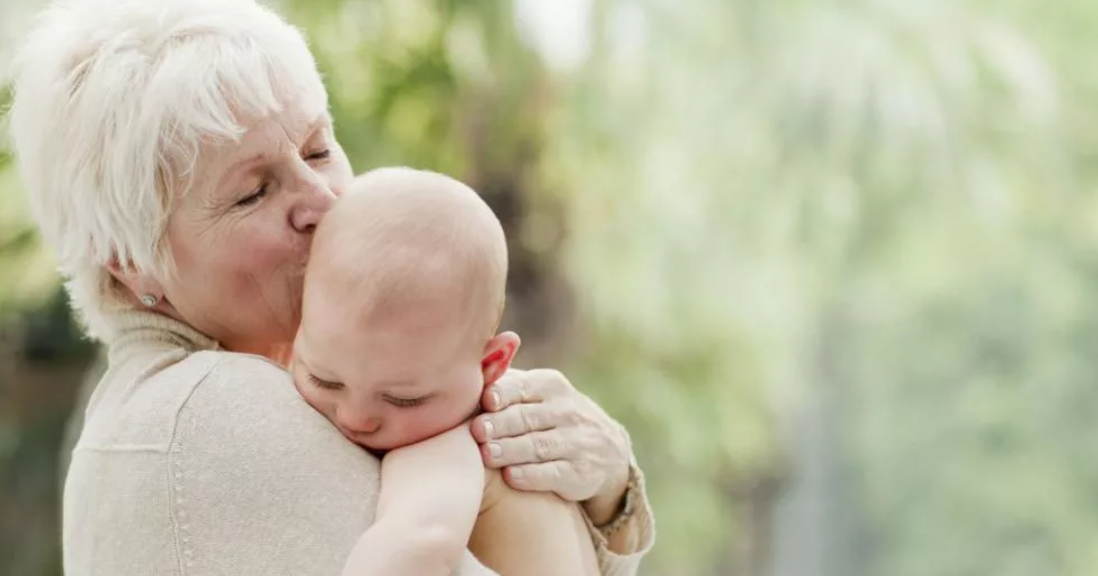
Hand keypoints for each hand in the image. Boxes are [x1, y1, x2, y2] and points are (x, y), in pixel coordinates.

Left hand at [470, 368, 631, 523]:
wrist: (608, 452)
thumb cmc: (552, 416)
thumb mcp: (540, 392)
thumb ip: (507, 381)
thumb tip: (474, 366)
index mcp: (551, 386)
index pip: (525, 386)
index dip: (504, 393)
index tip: (485, 400)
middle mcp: (567, 412)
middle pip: (528, 417)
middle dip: (502, 423)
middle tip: (478, 430)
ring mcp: (576, 443)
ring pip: (539, 446)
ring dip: (511, 450)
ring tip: (487, 454)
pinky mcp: (580, 474)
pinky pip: (553, 474)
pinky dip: (531, 476)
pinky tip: (511, 477)